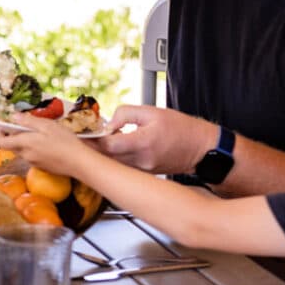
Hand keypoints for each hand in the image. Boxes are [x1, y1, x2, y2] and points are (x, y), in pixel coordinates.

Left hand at [0, 114, 94, 177]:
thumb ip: (28, 121)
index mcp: (25, 144)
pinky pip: (33, 157)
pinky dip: (35, 150)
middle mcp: (26, 155)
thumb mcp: (47, 125)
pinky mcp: (42, 167)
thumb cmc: (65, 142)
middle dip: (15, 136)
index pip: (2, 142)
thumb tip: (14, 117)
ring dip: (26, 143)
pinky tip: (48, 145)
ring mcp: (34, 163)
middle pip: (13, 146)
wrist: (79, 162)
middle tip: (25, 127)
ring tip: (40, 134)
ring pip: (23, 151)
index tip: (2, 127)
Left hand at [91, 104, 216, 175]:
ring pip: (114, 164)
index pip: (109, 145)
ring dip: (103, 153)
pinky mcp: (145, 173)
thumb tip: (108, 122)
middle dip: (93, 147)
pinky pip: (123, 167)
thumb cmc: (181, 128)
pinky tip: (112, 148)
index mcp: (143, 142)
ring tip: (95, 142)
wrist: (202, 148)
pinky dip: (115, 158)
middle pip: (107, 157)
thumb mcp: (152, 111)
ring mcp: (143, 170)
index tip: (84, 132)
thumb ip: (126, 113)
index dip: (93, 139)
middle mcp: (142, 160)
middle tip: (83, 138)